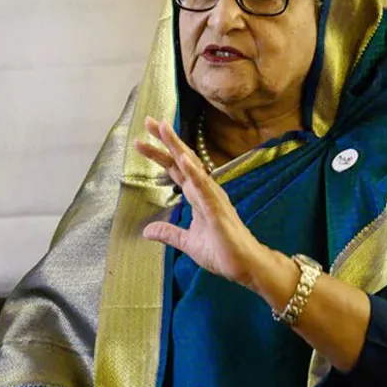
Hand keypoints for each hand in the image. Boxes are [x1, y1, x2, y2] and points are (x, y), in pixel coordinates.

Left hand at [134, 116, 269, 286]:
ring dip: (177, 147)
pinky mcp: (218, 210)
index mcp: (198, 196)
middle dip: (165, 141)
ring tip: (164, 128)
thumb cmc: (222, 252)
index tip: (141, 141)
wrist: (245, 266)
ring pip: (193, 166)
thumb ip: (169, 233)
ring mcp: (212, 198)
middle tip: (148, 121)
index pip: (175, 170)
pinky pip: (205, 188)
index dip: (159, 154)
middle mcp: (205, 191)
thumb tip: (147, 230)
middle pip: (182, 161)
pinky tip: (183, 159)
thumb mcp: (187, 243)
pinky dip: (194, 172)